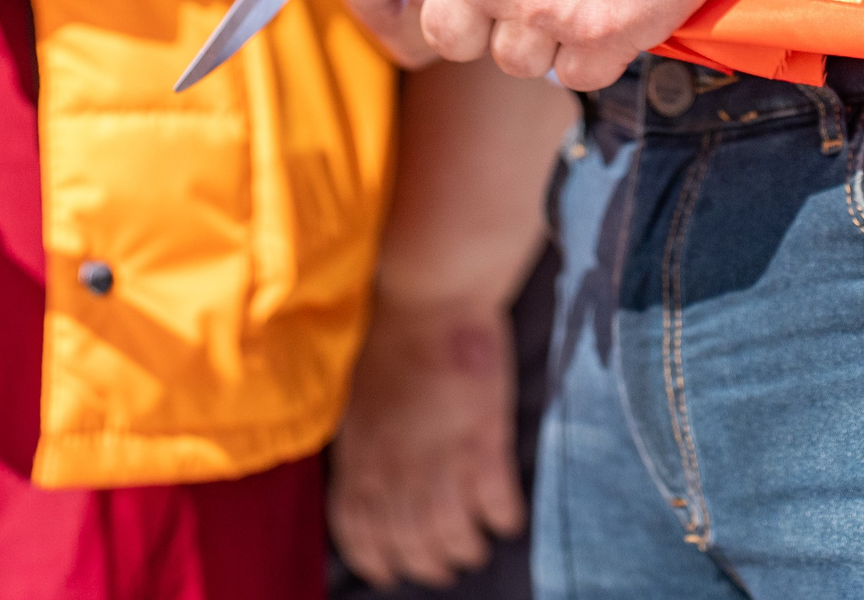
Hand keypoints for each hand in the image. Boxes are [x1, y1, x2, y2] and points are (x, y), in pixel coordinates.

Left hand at [329, 293, 523, 589]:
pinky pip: (495, 504)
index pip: (359, 534)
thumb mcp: (357, 399)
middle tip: (446, 561)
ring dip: (465, 547)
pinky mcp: (483, 438)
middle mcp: (395, 466)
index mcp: (359, 457)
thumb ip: (362, 447)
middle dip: (429, 563)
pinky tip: (506, 516)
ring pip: (452, 535)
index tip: (394, 570)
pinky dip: (502, 519)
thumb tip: (368, 481)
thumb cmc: (393, 336)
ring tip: (476, 542)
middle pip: (409, 544)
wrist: (428, 293)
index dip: (378, 561)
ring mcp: (439, 454)